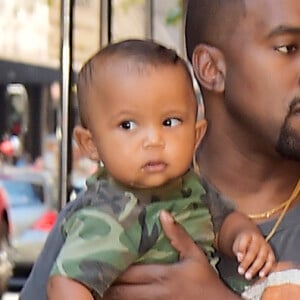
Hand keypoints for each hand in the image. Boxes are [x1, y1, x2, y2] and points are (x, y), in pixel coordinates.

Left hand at [103, 210, 238, 299]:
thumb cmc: (207, 281)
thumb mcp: (195, 255)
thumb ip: (179, 235)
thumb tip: (164, 214)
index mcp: (164, 275)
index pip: (131, 273)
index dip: (113, 268)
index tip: (100, 260)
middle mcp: (156, 293)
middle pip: (123, 291)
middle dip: (106, 284)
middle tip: (91, 275)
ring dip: (111, 295)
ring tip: (96, 287)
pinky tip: (115, 297)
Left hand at [233, 231, 274, 279]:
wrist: (253, 239)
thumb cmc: (243, 243)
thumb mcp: (238, 244)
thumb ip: (239, 250)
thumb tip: (240, 259)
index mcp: (248, 235)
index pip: (244, 242)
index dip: (241, 251)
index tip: (238, 259)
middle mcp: (258, 240)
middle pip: (252, 251)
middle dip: (246, 263)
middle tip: (240, 271)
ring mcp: (266, 246)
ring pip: (261, 258)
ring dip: (255, 268)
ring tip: (248, 276)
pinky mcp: (271, 254)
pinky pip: (270, 262)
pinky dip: (266, 269)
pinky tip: (261, 275)